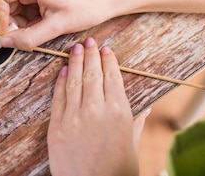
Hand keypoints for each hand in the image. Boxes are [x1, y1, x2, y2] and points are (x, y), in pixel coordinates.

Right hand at [0, 0, 113, 50]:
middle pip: (3, 1)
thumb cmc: (87, 7)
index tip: (8, 32)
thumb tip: (6, 42)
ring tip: (42, 27)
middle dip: (12, 21)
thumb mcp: (57, 27)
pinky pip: (22, 3)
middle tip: (28, 34)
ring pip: (12, 4)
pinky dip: (28, 16)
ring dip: (21, 20)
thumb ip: (28, 37)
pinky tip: (44, 21)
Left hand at [47, 38, 147, 175]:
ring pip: (75, 81)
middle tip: (89, 41)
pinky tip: (64, 70)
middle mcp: (97, 111)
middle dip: (91, 55)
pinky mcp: (57, 126)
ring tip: (75, 48)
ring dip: (75, 62)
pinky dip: (61, 81)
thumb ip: (137, 122)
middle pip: (93, 75)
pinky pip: (59, 97)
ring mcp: (75, 117)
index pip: (112, 78)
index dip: (108, 61)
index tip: (106, 50)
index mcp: (119, 113)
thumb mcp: (132, 145)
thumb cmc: (117, 171)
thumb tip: (146, 107)